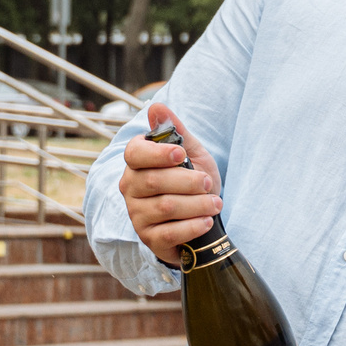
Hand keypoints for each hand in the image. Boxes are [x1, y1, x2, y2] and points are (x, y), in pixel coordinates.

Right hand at [118, 104, 221, 264]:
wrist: (201, 217)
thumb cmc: (193, 181)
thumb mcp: (192, 154)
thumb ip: (176, 131)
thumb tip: (156, 107)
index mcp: (136, 162)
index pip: (134, 153)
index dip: (157, 154)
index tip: (181, 155)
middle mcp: (129, 187)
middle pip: (154, 181)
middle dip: (188, 181)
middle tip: (208, 182)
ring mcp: (136, 214)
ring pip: (165, 207)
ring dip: (196, 204)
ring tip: (216, 203)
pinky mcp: (148, 238)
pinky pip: (169, 233)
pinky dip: (193, 226)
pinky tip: (206, 220)